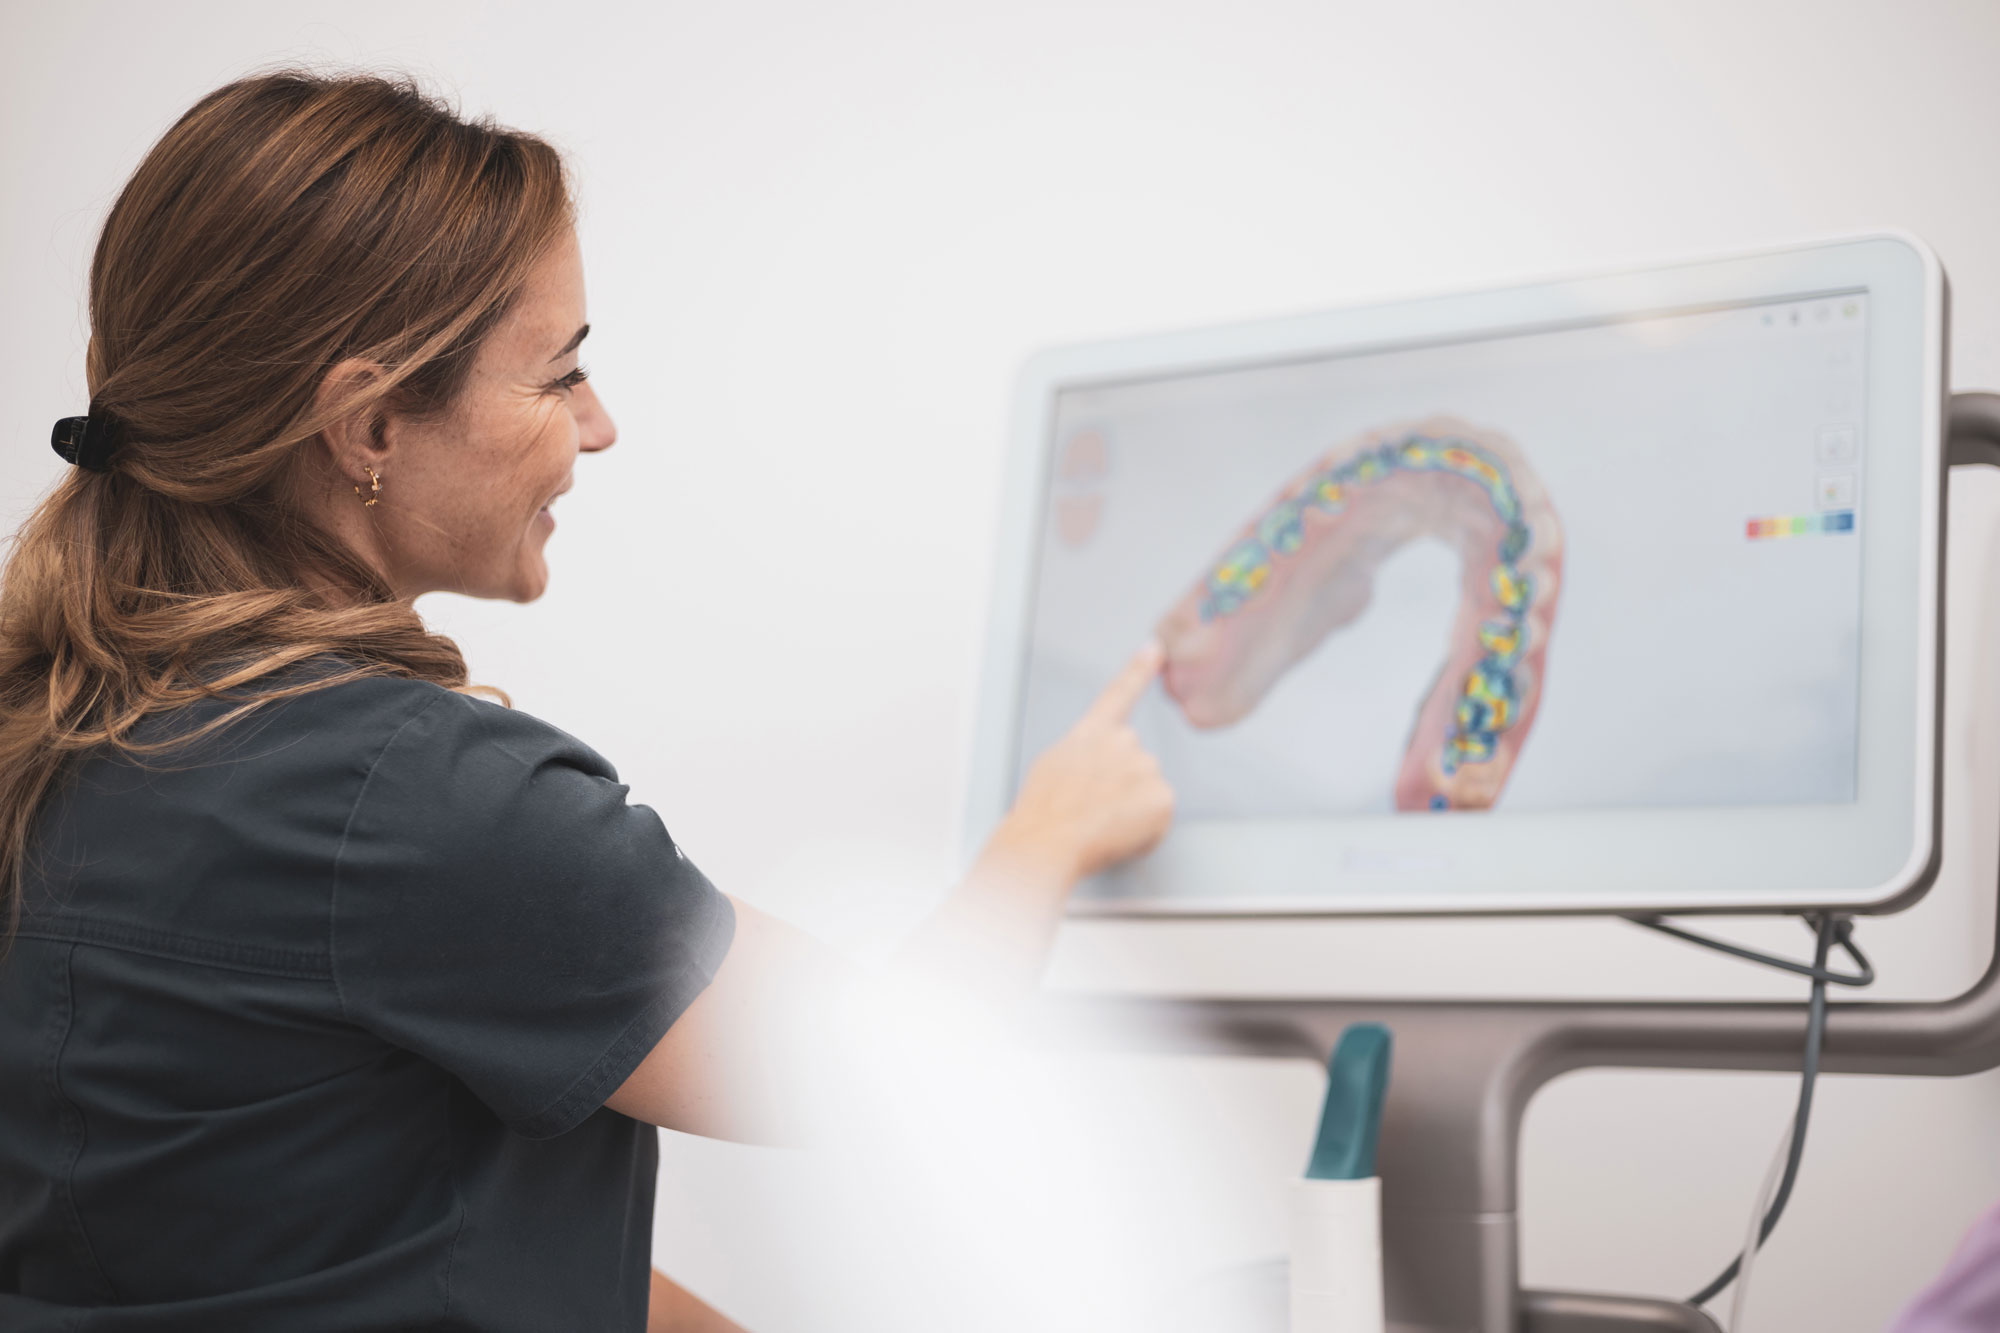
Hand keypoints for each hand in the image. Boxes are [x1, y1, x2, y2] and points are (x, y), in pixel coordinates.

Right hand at [997, 641, 1175, 880]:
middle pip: (1136, 763)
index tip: (1156, 649)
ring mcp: (1145, 766)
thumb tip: (1095, 768)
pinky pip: (1159, 817)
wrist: (1046, 840)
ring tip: (1100, 824)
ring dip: (1132, 809)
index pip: (1120, 693)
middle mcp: (1123, 742)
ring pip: (1147, 792)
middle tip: (1094, 810)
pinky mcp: (1162, 796)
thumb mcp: (1053, 766)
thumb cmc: (1041, 812)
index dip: (1139, 669)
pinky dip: (1145, 829)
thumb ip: (1084, 755)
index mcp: (1092, 733)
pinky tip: (1118, 833)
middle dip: (1123, 786)